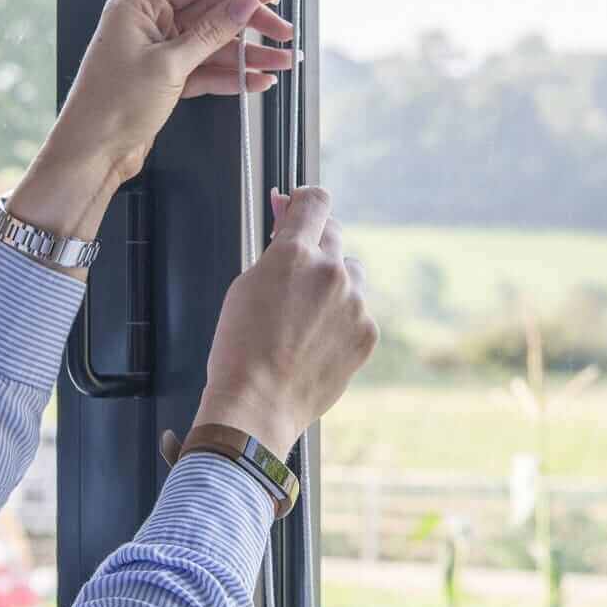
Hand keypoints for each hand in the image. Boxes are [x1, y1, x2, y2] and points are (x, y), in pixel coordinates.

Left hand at [49, 0, 298, 183]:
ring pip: (213, 45)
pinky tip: (258, 80)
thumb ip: (211, 32)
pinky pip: (206, 69)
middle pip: (210, 12)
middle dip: (249, 23)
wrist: (92, 153)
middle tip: (282, 32)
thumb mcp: (168, 64)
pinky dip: (232, 75)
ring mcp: (158, 53)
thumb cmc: (111, 106)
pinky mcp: (166, 79)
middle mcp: (148, 24)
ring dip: (248, 55)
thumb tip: (243, 4)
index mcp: (138, 7)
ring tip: (282, 62)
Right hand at [163, 186, 375, 462]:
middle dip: (315, 246)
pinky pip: (358, 310)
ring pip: (350, 274)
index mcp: (295, 253)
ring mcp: (354, 303)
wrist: (257, 405)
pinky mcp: (367, 333)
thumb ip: (275, 250)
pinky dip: (342, 318)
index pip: (315, 202)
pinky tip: (316, 341)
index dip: (305, 201)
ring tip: (304, 316)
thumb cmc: (240, 348)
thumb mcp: (245, 285)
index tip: (299, 208)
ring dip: (333, 282)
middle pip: (333, 235)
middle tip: (294, 270)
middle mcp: (331, 272)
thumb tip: (287, 223)